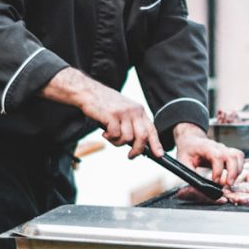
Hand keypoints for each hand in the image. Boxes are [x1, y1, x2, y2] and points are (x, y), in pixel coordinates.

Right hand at [41, 68, 162, 157]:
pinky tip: (104, 133)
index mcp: (139, 110)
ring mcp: (123, 113)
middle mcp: (134, 111)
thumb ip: (132, 124)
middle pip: (143, 136)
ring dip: (118, 143)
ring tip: (110, 137)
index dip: (156, 144)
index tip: (159, 155)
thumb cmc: (105, 104)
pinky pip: (115, 135)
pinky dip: (109, 138)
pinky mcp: (112, 115)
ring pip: (127, 138)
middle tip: (131, 156)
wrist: (89, 92)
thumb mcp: (124, 111)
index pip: (152, 129)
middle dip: (138, 150)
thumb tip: (138, 145)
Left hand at [173, 123, 243, 184]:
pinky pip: (239, 158)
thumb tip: (199, 186)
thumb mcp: (182, 162)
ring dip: (237, 171)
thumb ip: (190, 174)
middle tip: (227, 185)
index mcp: (205, 147)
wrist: (191, 141)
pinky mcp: (229, 153)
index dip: (218, 169)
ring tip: (229, 182)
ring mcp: (225, 149)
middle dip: (232, 172)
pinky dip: (239, 168)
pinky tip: (232, 177)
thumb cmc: (187, 151)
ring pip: (238, 156)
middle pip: (231, 156)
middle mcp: (218, 147)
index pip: (217, 156)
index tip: (215, 181)